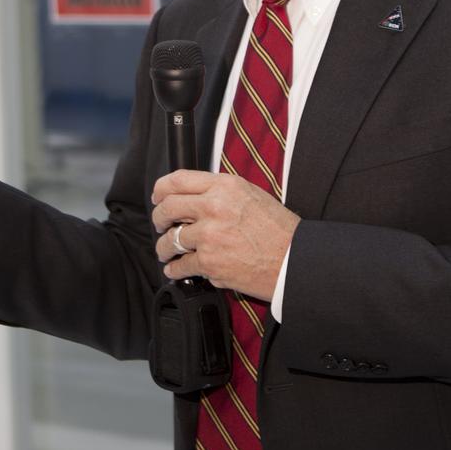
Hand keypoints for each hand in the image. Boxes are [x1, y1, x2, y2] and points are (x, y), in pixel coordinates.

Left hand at [152, 169, 299, 300]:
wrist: (292, 259)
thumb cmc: (278, 229)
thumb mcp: (250, 194)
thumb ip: (221, 191)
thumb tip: (194, 196)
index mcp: (224, 186)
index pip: (179, 179)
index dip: (161, 188)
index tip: (158, 196)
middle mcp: (214, 207)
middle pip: (168, 208)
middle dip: (158, 218)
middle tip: (160, 225)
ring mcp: (209, 236)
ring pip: (169, 240)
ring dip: (164, 247)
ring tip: (167, 251)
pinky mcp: (209, 263)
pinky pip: (180, 266)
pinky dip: (175, 270)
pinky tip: (176, 270)